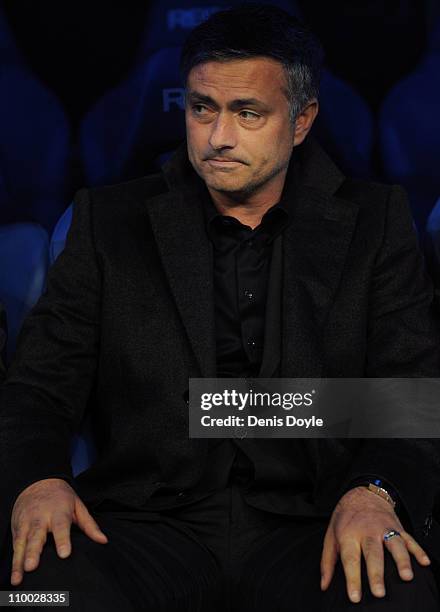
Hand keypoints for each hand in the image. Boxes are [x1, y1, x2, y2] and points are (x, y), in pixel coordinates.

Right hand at [10, 478, 107, 585]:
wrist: (37, 481)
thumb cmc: (61, 497)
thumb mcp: (77, 505)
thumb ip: (89, 525)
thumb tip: (103, 540)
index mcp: (58, 511)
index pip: (61, 526)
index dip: (62, 540)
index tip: (64, 554)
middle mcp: (40, 517)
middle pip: (36, 536)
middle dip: (33, 552)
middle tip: (32, 566)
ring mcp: (26, 523)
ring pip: (22, 543)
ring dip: (19, 561)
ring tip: (19, 577)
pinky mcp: (16, 529)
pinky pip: (15, 546)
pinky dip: (14, 561)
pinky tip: (15, 577)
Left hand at [320, 486, 430, 602]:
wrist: (361, 493)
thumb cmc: (345, 519)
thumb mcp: (331, 535)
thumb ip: (327, 561)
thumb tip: (324, 585)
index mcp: (349, 534)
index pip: (350, 559)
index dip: (352, 579)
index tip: (355, 597)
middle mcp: (367, 531)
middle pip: (372, 553)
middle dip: (376, 573)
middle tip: (379, 592)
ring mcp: (384, 528)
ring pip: (394, 544)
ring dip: (401, 560)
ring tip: (406, 576)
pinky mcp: (398, 527)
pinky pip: (409, 539)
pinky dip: (417, 550)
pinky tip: (424, 562)